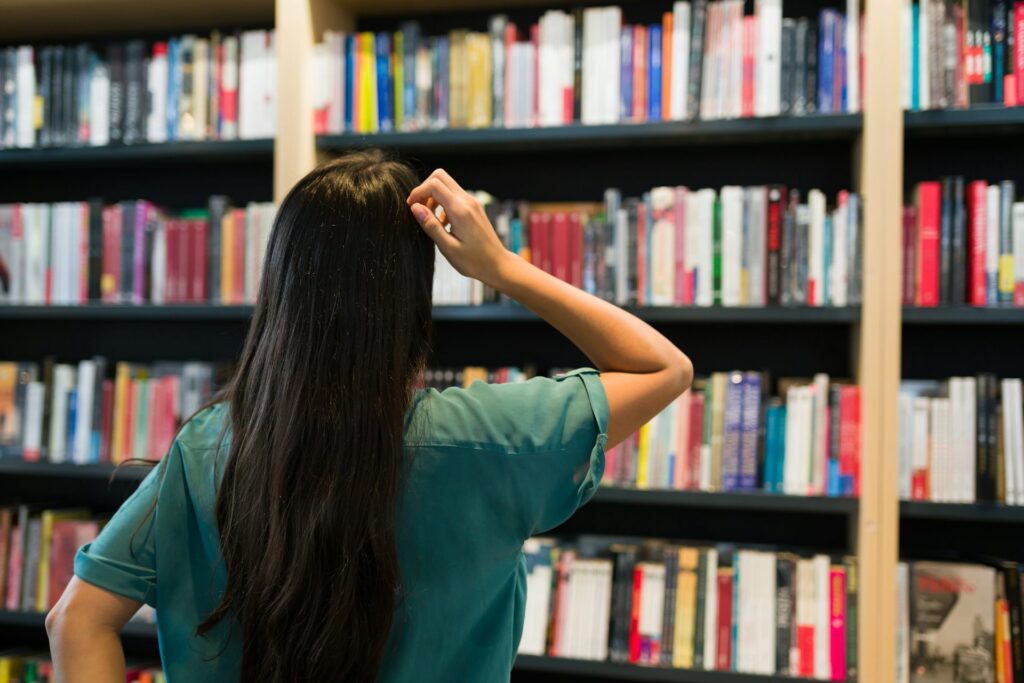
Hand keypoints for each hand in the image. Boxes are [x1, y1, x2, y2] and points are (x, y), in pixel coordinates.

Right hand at [406, 169, 510, 285]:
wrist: (497, 264)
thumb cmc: (474, 261)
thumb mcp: (448, 247)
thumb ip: (431, 225)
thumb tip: (415, 207)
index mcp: (460, 211)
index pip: (434, 185)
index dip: (418, 192)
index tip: (410, 207)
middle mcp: (467, 201)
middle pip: (440, 177)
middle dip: (424, 189)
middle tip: (418, 209)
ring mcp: (472, 202)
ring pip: (446, 185)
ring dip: (433, 196)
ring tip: (430, 219)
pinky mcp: (474, 207)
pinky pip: (454, 196)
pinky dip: (443, 202)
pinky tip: (442, 223)